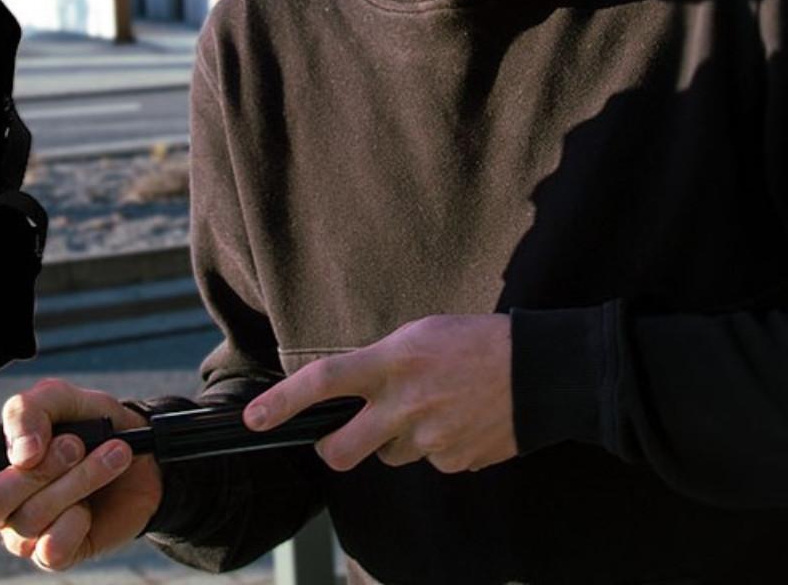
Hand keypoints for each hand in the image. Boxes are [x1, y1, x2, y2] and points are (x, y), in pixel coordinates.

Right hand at [0, 378, 161, 571]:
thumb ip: (29, 410)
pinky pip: (50, 551)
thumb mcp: (60, 398)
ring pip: (27, 521)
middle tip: (74, 445)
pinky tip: (93, 503)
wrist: (145, 454)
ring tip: (108, 455)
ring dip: (77, 482)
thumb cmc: (92, 425)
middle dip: (37, 473)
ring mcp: (23, 531)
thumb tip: (19, 452)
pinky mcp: (55, 553)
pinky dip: (78, 520)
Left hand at [245, 314, 515, 473]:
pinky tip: (460, 421)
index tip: (253, 420)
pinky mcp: (456, 462)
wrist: (545, 371)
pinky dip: (437, 448)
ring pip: (389, 456)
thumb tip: (349, 392)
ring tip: (433, 408)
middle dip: (333, 450)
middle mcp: (405, 404)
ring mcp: (431, 439)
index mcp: (391, 361)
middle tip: (340, 439)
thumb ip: (378, 364)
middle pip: (342, 451)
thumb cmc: (475, 342)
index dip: (283, 403)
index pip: (323, 382)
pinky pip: (430, 463)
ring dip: (397, 441)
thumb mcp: (418, 335)